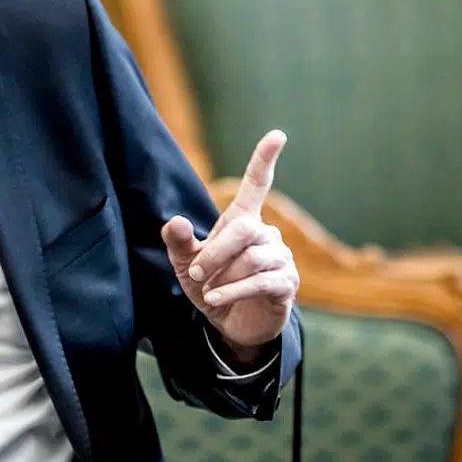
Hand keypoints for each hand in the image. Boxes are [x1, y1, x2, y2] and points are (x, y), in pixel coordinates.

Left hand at [161, 130, 299, 356]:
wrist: (230, 326)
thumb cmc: (211, 287)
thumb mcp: (186, 267)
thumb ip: (179, 244)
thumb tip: (174, 221)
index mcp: (243, 222)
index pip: (257, 185)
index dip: (264, 160)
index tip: (278, 134)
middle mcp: (267, 235)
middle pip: (245, 228)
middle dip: (217, 251)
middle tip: (196, 273)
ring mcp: (281, 259)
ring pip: (253, 258)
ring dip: (225, 277)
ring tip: (210, 292)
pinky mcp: (287, 284)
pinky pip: (261, 282)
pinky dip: (234, 291)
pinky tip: (217, 300)